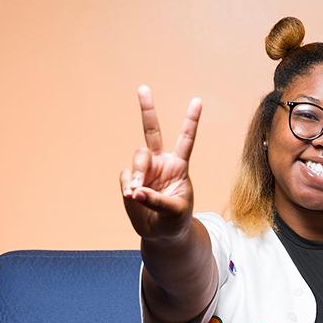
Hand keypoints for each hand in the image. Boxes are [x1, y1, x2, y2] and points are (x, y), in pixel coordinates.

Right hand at [120, 85, 201, 241]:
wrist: (162, 234)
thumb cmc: (175, 221)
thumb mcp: (175, 212)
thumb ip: (157, 201)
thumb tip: (135, 191)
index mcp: (179, 165)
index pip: (186, 139)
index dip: (190, 120)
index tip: (197, 100)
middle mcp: (161, 162)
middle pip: (151, 131)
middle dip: (147, 109)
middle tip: (143, 88)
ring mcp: (144, 170)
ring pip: (137, 159)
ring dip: (136, 174)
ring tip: (136, 192)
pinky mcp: (130, 181)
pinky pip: (124, 178)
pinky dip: (127, 186)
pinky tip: (132, 197)